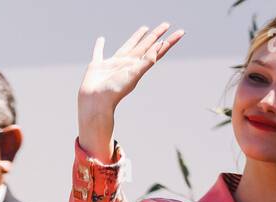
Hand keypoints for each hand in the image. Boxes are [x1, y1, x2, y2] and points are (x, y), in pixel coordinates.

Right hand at [78, 23, 183, 159]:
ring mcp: (112, 64)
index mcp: (137, 65)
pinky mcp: (97, 65)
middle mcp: (127, 63)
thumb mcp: (133, 75)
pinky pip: (99, 52)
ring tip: (144, 28)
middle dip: (155, 35)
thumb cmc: (114, 91)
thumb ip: (147, 61)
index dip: (169, 41)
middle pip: (145, 45)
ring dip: (136, 37)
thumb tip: (160, 45)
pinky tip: (101, 40)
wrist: (95, 102)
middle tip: (165, 24)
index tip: (181, 32)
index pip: (157, 50)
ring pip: (127, 46)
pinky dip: (99, 46)